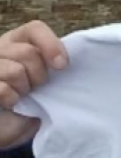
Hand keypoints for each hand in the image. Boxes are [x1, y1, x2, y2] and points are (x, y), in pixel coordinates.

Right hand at [0, 21, 67, 148]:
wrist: (9, 129)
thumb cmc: (30, 104)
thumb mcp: (47, 80)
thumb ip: (54, 64)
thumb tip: (76, 58)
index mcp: (18, 42)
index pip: (35, 29)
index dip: (50, 44)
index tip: (62, 66)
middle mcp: (1, 49)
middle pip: (27, 52)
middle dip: (38, 75)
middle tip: (36, 88)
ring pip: (14, 70)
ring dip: (23, 88)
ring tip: (21, 95)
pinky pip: (2, 88)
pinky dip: (10, 99)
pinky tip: (9, 103)